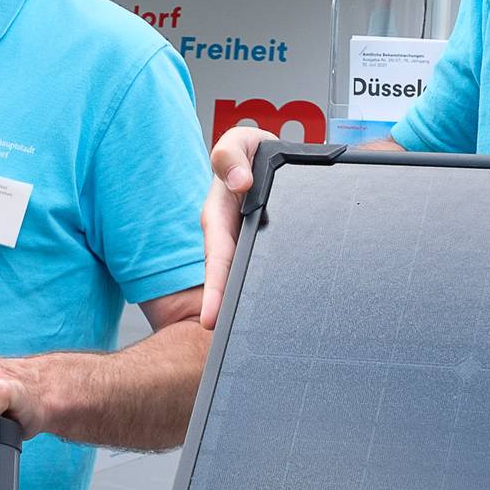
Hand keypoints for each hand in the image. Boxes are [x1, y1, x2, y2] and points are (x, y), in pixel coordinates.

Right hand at [196, 127, 271, 327]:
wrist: (278, 157)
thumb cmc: (253, 154)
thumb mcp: (238, 144)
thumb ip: (231, 157)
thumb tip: (240, 183)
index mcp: (220, 217)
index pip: (217, 258)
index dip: (214, 289)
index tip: (211, 319)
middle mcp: (232, 239)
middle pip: (229, 283)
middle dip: (226, 314)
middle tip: (228, 345)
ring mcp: (248, 250)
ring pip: (247, 285)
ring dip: (246, 311)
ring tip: (249, 344)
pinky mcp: (266, 256)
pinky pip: (266, 278)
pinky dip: (268, 299)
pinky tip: (277, 322)